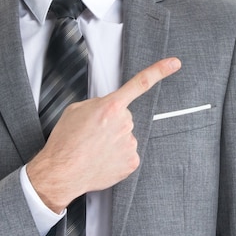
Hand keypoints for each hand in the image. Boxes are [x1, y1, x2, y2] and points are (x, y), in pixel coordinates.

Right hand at [26, 57, 180, 211]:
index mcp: (111, 107)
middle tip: (93, 133)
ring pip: (126, 136)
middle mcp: (124, 123)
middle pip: (124, 117)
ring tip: (94, 149)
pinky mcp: (131, 162)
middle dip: (112, 123)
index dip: (159, 71)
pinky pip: (127, 154)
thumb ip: (97, 104)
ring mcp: (130, 144)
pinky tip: (102, 159)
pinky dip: (117, 156)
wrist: (62, 172)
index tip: (174, 64)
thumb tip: (106, 108)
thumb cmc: (66, 142)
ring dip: (113, 141)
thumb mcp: (75, 110)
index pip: (140, 84)